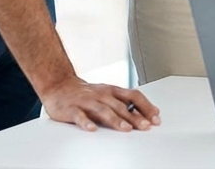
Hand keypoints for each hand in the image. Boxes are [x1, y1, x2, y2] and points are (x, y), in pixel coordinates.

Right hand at [41, 76, 160, 131]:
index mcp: (112, 91)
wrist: (59, 85)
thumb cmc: (87, 93)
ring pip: (103, 110)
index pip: (133, 96)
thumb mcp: (108, 95)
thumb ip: (126, 103)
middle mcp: (101, 94)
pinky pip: (79, 116)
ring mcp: (86, 101)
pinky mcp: (71, 109)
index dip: (146, 106)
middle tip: (145, 126)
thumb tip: (149, 113)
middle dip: (134, 117)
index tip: (156, 117)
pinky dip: (86, 122)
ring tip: (125, 128)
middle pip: (120, 106)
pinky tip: (92, 129)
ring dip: (115, 119)